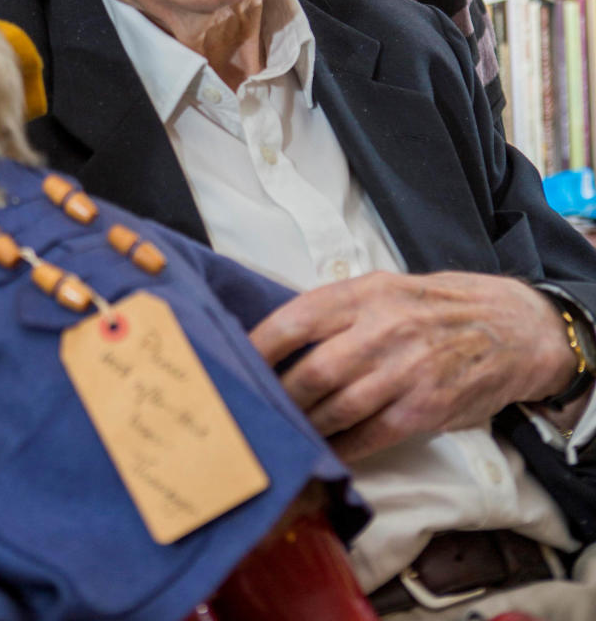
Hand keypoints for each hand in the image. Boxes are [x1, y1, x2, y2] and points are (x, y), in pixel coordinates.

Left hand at [249, 270, 579, 461]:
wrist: (508, 327)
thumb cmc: (432, 307)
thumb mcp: (384, 288)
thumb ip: (337, 310)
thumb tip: (276, 337)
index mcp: (364, 293)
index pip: (295, 319)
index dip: (258, 346)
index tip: (231, 364)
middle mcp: (382, 329)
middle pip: (311, 372)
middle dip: (277, 397)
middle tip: (252, 410)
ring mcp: (405, 370)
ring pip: (337, 408)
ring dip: (304, 426)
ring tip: (280, 433)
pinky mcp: (425, 408)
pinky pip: (370, 435)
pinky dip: (342, 448)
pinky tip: (323, 452)